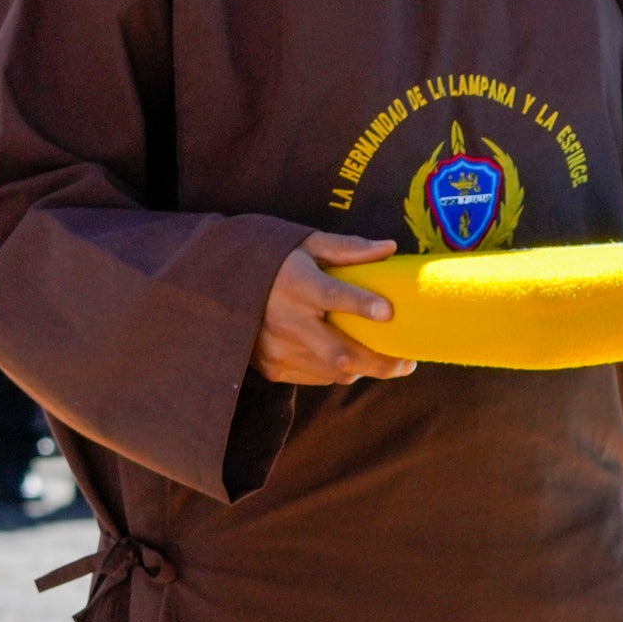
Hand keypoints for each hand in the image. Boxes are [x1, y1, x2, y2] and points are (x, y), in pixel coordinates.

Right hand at [254, 233, 416, 387]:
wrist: (214, 289)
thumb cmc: (271, 262)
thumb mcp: (304, 244)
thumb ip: (346, 248)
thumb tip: (390, 247)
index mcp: (295, 284)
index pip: (332, 296)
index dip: (360, 304)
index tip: (389, 312)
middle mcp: (285, 320)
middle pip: (341, 352)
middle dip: (380, 362)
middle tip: (408, 362)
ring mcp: (276, 348)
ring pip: (332, 371)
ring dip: (364, 370)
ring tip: (389, 363)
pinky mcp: (270, 367)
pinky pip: (315, 377)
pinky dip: (338, 372)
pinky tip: (352, 360)